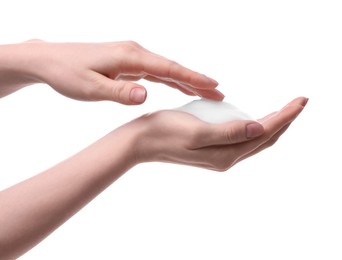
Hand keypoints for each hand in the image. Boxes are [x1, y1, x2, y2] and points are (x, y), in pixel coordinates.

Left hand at [16, 40, 222, 103]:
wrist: (49, 59)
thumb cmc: (67, 73)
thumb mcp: (90, 88)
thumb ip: (119, 92)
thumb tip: (146, 95)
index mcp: (130, 57)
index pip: (168, 69)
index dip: (192, 78)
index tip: (214, 85)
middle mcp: (135, 53)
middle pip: (173, 68)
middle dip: (197, 80)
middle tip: (220, 93)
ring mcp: (132, 57)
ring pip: (166, 70)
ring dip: (186, 81)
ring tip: (207, 92)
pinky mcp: (128, 63)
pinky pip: (155, 73)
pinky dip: (171, 80)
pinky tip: (180, 87)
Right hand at [131, 97, 307, 170]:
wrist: (141, 141)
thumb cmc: (164, 132)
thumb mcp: (196, 132)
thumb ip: (229, 132)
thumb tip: (259, 128)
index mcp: (225, 155)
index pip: (265, 133)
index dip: (285, 117)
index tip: (301, 100)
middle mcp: (226, 158)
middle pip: (265, 139)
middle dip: (285, 121)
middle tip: (299, 102)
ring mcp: (219, 154)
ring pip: (255, 140)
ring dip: (273, 124)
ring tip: (285, 110)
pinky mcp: (212, 148)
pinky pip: (242, 139)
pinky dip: (256, 127)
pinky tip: (256, 118)